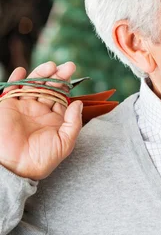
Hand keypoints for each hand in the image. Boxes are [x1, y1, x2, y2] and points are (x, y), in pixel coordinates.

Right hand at [0, 62, 82, 179]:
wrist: (16, 168)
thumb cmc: (43, 159)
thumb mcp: (66, 142)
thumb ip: (73, 122)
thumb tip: (79, 103)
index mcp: (55, 118)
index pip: (62, 96)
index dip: (67, 85)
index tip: (73, 75)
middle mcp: (39, 111)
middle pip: (49, 88)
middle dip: (58, 76)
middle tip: (67, 66)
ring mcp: (23, 108)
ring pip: (33, 85)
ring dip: (40, 74)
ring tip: (50, 66)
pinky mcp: (7, 107)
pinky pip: (11, 90)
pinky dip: (15, 80)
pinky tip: (22, 71)